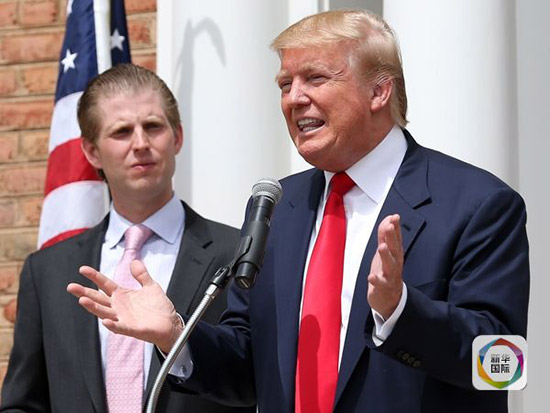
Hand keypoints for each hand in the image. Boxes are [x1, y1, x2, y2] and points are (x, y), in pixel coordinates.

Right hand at [67, 260, 182, 352]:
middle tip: (71, 286)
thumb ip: (141, 275)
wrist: (169, 324)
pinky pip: (119, 327)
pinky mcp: (131, 329)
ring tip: (82, 300)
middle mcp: (118, 307)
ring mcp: (123, 318)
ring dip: (93, 307)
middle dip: (84, 292)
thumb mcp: (151, 286)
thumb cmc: (158, 307)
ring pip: (104, 312)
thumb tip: (134, 261)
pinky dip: (112, 325)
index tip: (82, 269)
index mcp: (122, 295)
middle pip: (98, 298)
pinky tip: (105, 321)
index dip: (94, 277)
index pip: (104, 284)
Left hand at [367, 214, 403, 319]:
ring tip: (382, 247)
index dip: (396, 228)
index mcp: (396, 254)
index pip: (397, 239)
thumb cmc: (387, 272)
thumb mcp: (385, 251)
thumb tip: (389, 218)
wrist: (390, 299)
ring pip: (390, 266)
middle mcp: (395, 264)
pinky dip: (376, 280)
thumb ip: (385, 235)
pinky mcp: (383, 288)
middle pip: (395, 250)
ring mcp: (390, 276)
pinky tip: (371, 276)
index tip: (395, 217)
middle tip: (389, 227)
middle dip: (392, 238)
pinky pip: (380, 284)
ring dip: (386, 256)